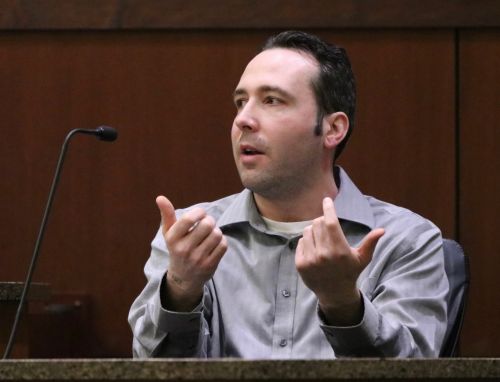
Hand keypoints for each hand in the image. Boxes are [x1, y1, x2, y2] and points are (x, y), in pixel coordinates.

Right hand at [156, 195, 226, 310]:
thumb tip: (160, 197)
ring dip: (216, 231)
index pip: (188, 219)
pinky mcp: (210, 265)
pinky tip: (214, 243)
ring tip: (210, 234)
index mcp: (173, 239)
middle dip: (210, 220)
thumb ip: (167, 214)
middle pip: (207, 225)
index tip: (200, 214)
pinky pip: (223, 245)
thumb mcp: (169, 233)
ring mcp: (198, 259)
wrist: (183, 278)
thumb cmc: (177, 248)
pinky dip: (221, 241)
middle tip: (207, 224)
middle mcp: (184, 249)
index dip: (199, 212)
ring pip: (217, 234)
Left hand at [295, 197, 384, 324]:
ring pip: (307, 231)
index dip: (328, 208)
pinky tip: (315, 250)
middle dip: (323, 221)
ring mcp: (310, 259)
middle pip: (318, 223)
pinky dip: (307, 242)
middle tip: (328, 228)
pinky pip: (301, 242)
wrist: (335, 293)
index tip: (326, 200)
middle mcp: (323, 254)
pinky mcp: (300, 264)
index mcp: (339, 250)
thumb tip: (382, 230)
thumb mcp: (363, 258)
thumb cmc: (350, 272)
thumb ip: (371, 243)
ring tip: (322, 241)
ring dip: (314, 231)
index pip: (330, 222)